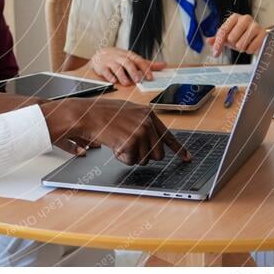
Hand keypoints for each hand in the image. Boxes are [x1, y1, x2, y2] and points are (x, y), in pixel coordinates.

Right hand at [40, 98, 190, 164]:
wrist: (86, 114)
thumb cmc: (100, 114)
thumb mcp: (126, 112)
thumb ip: (141, 123)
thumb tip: (153, 140)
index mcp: (148, 114)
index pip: (167, 135)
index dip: (179, 150)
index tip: (187, 158)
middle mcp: (148, 122)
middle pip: (158, 153)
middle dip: (144, 156)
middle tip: (128, 149)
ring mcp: (141, 131)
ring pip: (145, 159)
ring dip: (130, 156)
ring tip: (117, 142)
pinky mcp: (132, 141)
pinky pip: (132, 161)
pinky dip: (121, 158)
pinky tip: (113, 145)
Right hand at [90, 47, 165, 85]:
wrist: (100, 54)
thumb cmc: (119, 58)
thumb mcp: (133, 59)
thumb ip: (147, 64)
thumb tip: (163, 65)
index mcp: (129, 55)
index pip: (139, 60)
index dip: (145, 69)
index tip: (150, 77)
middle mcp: (120, 57)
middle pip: (127, 63)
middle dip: (133, 71)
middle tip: (138, 80)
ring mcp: (110, 61)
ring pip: (116, 67)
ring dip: (122, 76)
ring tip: (126, 83)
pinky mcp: (101, 67)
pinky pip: (105, 71)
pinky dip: (109, 76)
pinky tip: (113, 81)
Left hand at [207, 13, 265, 56]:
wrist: (258, 38)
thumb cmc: (241, 35)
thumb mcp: (228, 37)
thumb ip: (217, 39)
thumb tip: (208, 41)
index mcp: (234, 18)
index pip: (222, 31)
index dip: (218, 43)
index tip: (215, 53)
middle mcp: (245, 18)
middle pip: (231, 38)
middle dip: (232, 44)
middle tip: (237, 42)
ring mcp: (255, 25)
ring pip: (241, 44)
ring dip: (241, 48)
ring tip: (244, 43)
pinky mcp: (263, 34)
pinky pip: (251, 48)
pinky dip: (249, 50)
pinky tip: (251, 45)